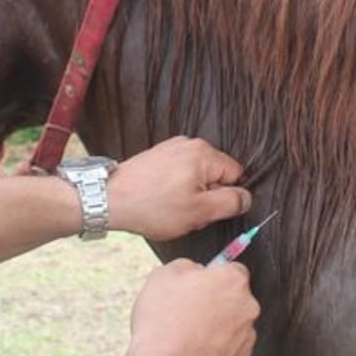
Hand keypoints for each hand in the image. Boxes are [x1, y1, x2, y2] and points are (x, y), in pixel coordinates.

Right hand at [92, 260, 259, 355]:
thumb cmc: (163, 320)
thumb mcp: (164, 275)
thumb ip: (186, 266)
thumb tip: (195, 271)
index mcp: (233, 281)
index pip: (233, 270)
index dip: (214, 278)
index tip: (199, 287)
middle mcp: (248, 307)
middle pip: (235, 299)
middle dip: (216, 304)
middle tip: (188, 313)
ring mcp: (247, 337)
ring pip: (233, 327)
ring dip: (216, 329)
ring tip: (187, 338)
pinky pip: (229, 351)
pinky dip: (215, 352)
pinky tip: (193, 354)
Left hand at [108, 136, 250, 239]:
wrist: (109, 199)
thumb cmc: (152, 207)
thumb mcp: (199, 211)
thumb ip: (230, 203)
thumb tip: (246, 197)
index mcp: (204, 153)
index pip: (236, 175)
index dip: (226, 197)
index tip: (207, 210)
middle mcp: (190, 143)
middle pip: (216, 174)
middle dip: (207, 196)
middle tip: (187, 211)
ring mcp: (172, 148)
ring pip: (197, 176)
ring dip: (190, 194)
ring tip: (170, 207)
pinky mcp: (158, 155)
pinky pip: (180, 173)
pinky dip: (175, 188)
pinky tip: (161, 200)